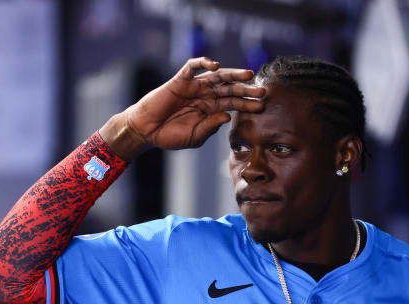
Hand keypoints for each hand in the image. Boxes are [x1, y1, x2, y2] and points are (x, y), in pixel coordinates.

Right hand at [101, 57, 264, 159]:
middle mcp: (205, 95)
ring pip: (217, 76)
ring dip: (233, 74)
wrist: (146, 131)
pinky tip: (214, 65)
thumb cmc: (169, 136)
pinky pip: (192, 66)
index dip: (247, 105)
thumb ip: (210, 126)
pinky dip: (203, 62)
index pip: (233, 104)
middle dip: (246, 89)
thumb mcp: (195, 137)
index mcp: (211, 109)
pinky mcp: (180, 80)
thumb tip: (227, 116)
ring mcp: (194, 86)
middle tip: (262, 90)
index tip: (262, 107)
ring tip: (248, 74)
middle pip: (230, 89)